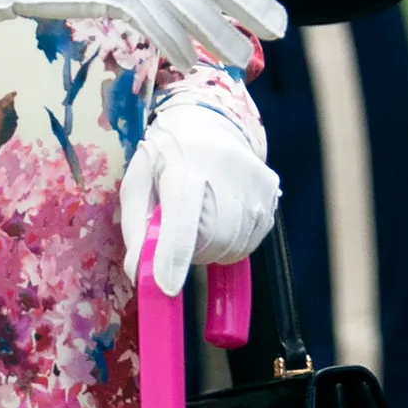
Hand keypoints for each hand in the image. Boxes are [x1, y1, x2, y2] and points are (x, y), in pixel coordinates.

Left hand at [121, 102, 279, 296]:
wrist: (209, 120)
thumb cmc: (166, 155)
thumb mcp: (138, 182)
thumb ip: (135, 227)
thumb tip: (138, 273)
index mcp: (183, 167)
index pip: (182, 218)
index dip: (174, 256)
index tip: (166, 288)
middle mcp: (225, 172)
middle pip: (213, 240)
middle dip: (192, 253)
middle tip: (178, 236)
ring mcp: (254, 182)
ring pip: (234, 246)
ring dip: (212, 249)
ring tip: (199, 221)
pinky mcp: (271, 190)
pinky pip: (252, 240)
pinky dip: (232, 242)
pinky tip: (220, 218)